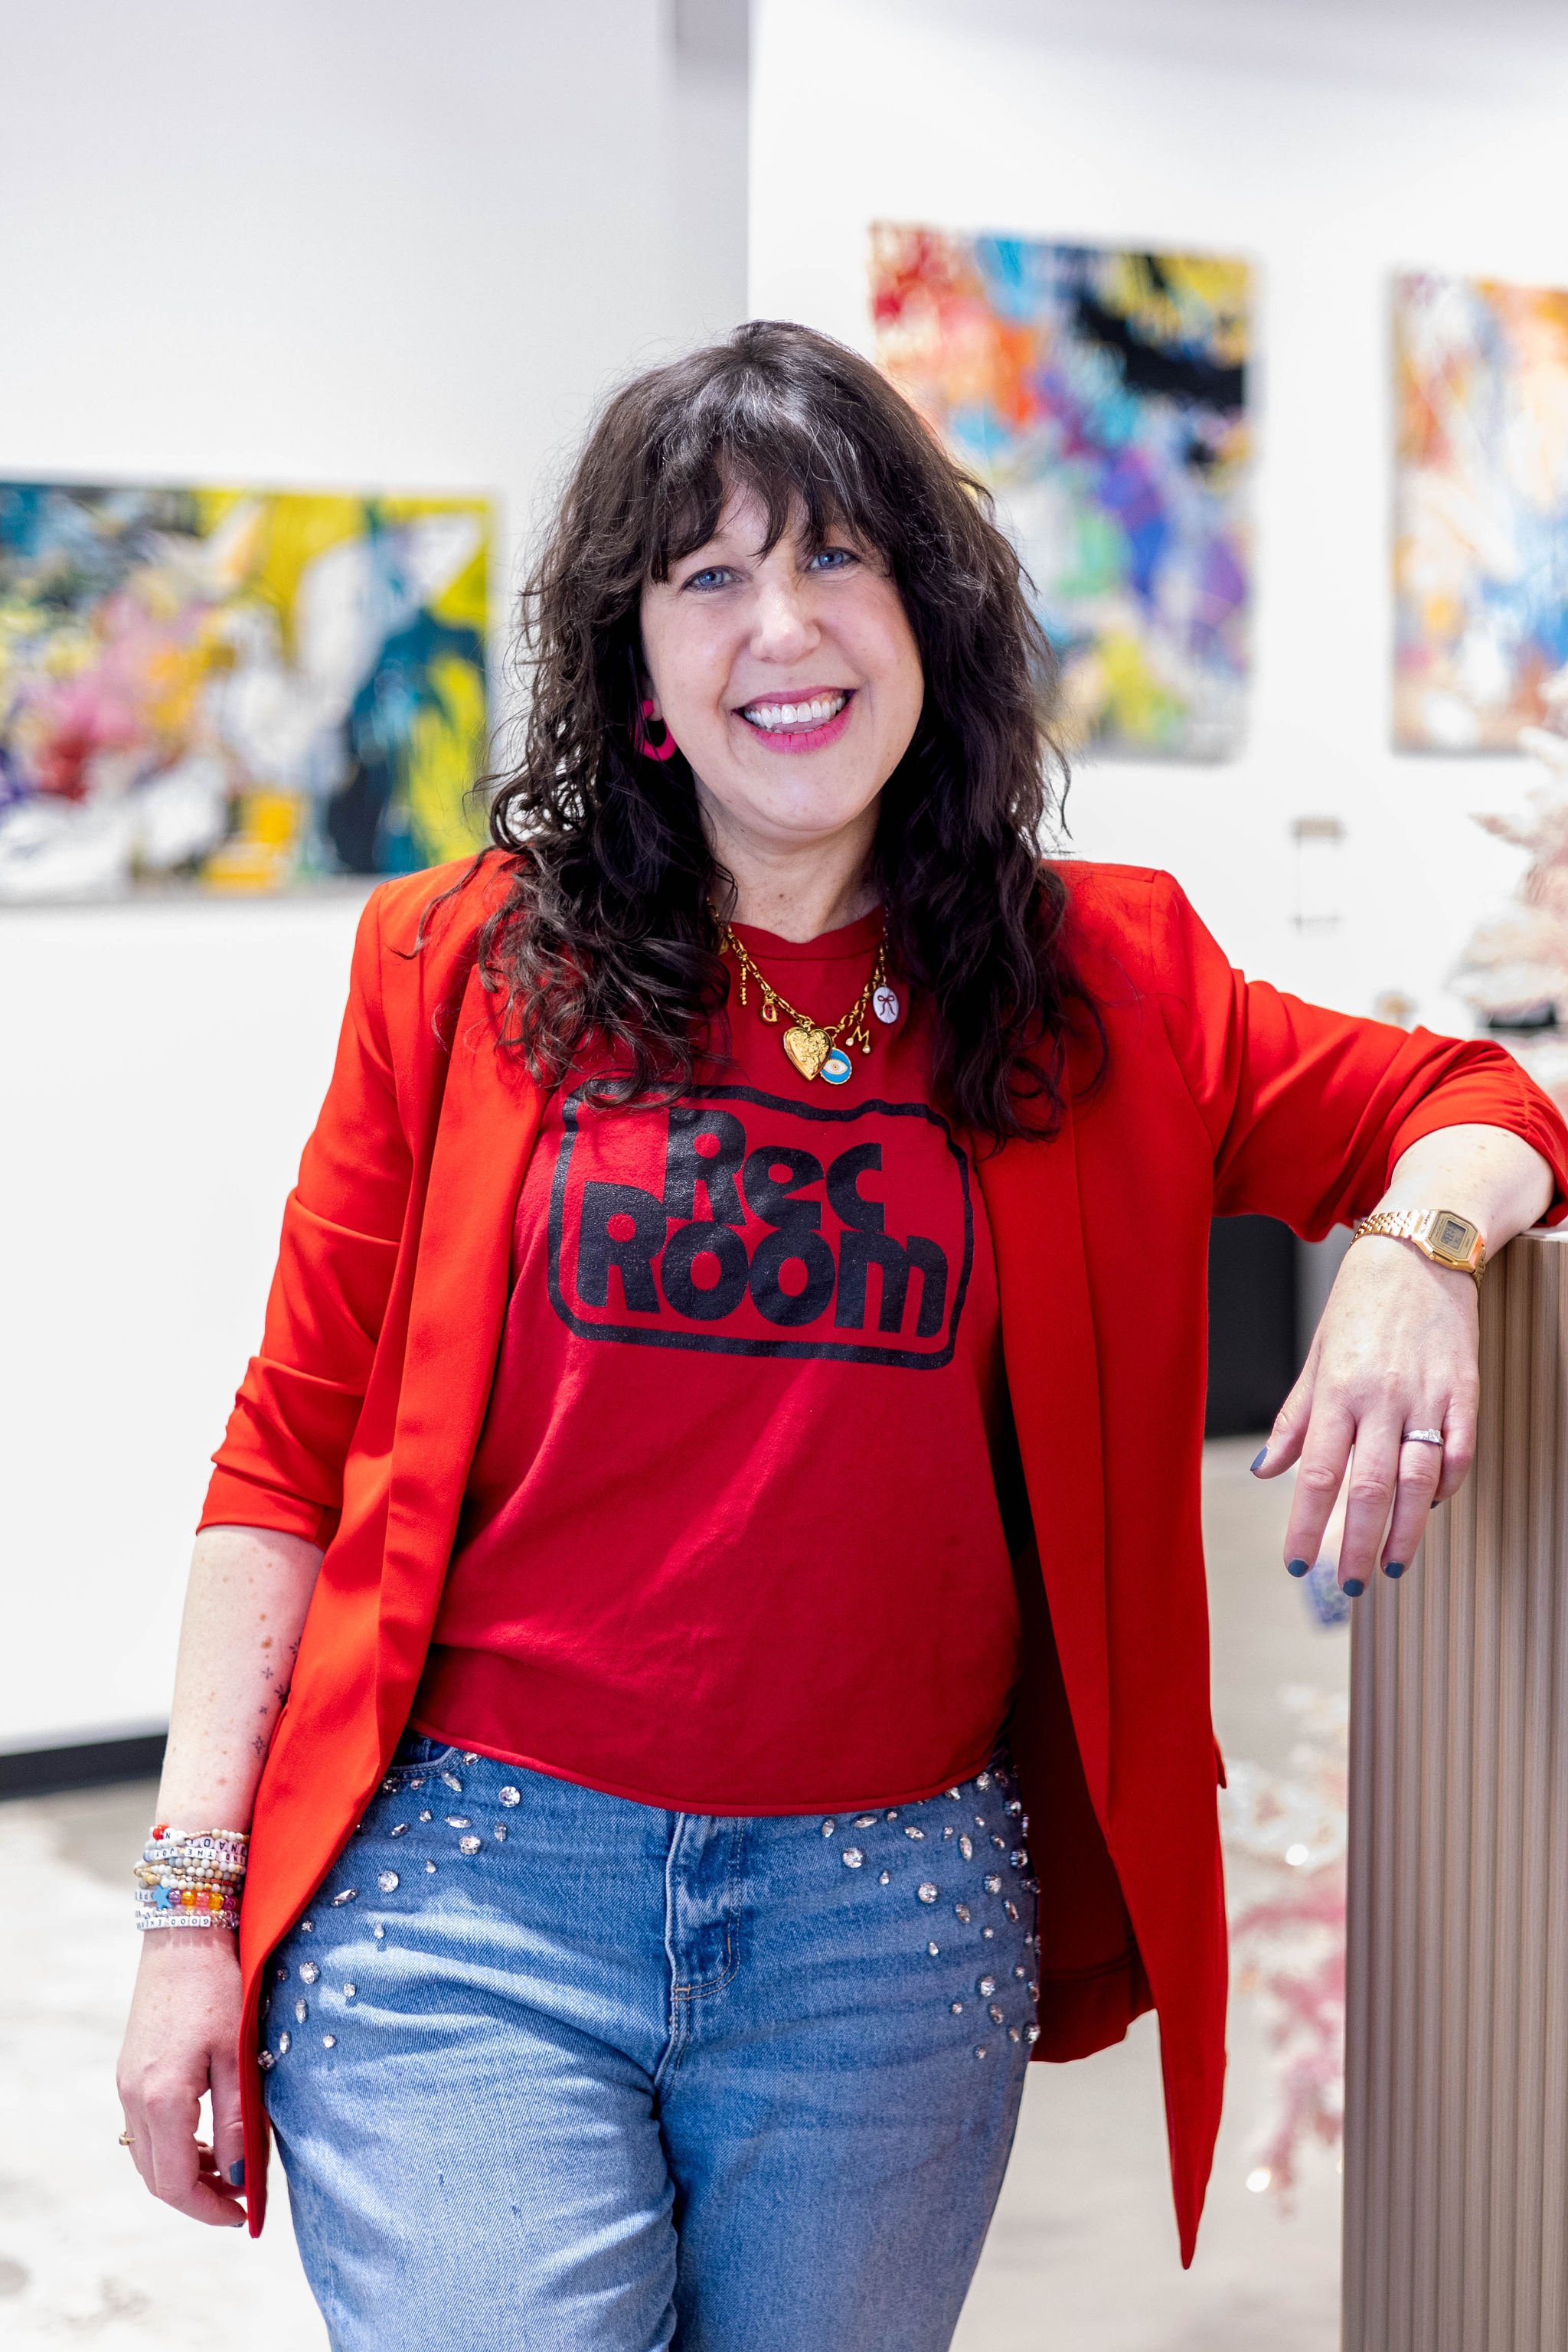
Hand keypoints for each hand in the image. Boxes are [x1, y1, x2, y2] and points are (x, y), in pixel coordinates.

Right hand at [116, 1929, 246, 2225]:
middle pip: (157, 2177)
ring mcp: (127, 2085)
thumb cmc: (220, 1987)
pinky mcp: (130, 2071)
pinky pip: (146, 2130)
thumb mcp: (238, 2054)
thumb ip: (237, 2120)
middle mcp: (134, 2098)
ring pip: (149, 2156)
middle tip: (241, 2197)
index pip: (176, 2183)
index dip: (209, 2209)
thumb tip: (239, 2177)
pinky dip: (175, 2146)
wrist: (185, 1935)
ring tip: (230, 2168)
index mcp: (161, 2099)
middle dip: (198, 2197)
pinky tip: (208, 2136)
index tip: (244, 2216)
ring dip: (186, 2173)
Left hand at [1252, 1235, 1478, 1590]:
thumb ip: (1294, 1418)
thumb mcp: (1315, 1355)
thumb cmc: (1359, 1302)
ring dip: (1406, 1532)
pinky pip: (1459, 1453)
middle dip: (1357, 1547)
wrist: (1420, 1249)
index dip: (1307, 1527)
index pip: (1316, 1475)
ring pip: (1418, 1481)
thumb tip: (1265, 1471)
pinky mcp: (1464, 1391)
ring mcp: (1426, 1396)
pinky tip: (1432, 1508)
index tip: (1297, 1564)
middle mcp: (1380, 1398)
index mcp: (1335, 1391)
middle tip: (1348, 1587)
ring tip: (1393, 1567)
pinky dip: (1447, 1487)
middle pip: (1368, 1490)